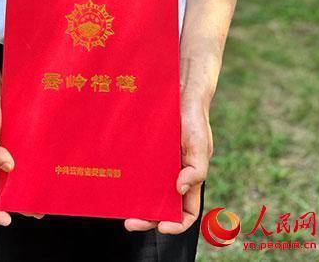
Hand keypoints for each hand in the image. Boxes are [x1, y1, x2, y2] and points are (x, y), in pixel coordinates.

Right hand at [0, 75, 43, 224]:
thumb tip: (9, 168)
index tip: (8, 220)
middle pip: (0, 189)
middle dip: (16, 203)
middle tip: (36, 210)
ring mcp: (0, 147)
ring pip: (12, 175)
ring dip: (25, 185)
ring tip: (44, 192)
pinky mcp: (12, 137)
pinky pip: (21, 156)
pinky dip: (30, 165)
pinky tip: (44, 167)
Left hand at [123, 104, 212, 233]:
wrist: (181, 92)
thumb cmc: (195, 120)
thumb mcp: (201, 145)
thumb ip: (196, 170)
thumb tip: (180, 190)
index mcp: (189, 179)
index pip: (187, 212)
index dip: (177, 224)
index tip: (162, 226)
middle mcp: (172, 175)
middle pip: (161, 206)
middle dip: (147, 218)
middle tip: (130, 222)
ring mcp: (157, 164)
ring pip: (145, 191)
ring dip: (134, 202)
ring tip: (121, 206)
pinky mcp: (144, 150)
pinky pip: (135, 168)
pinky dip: (127, 178)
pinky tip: (117, 181)